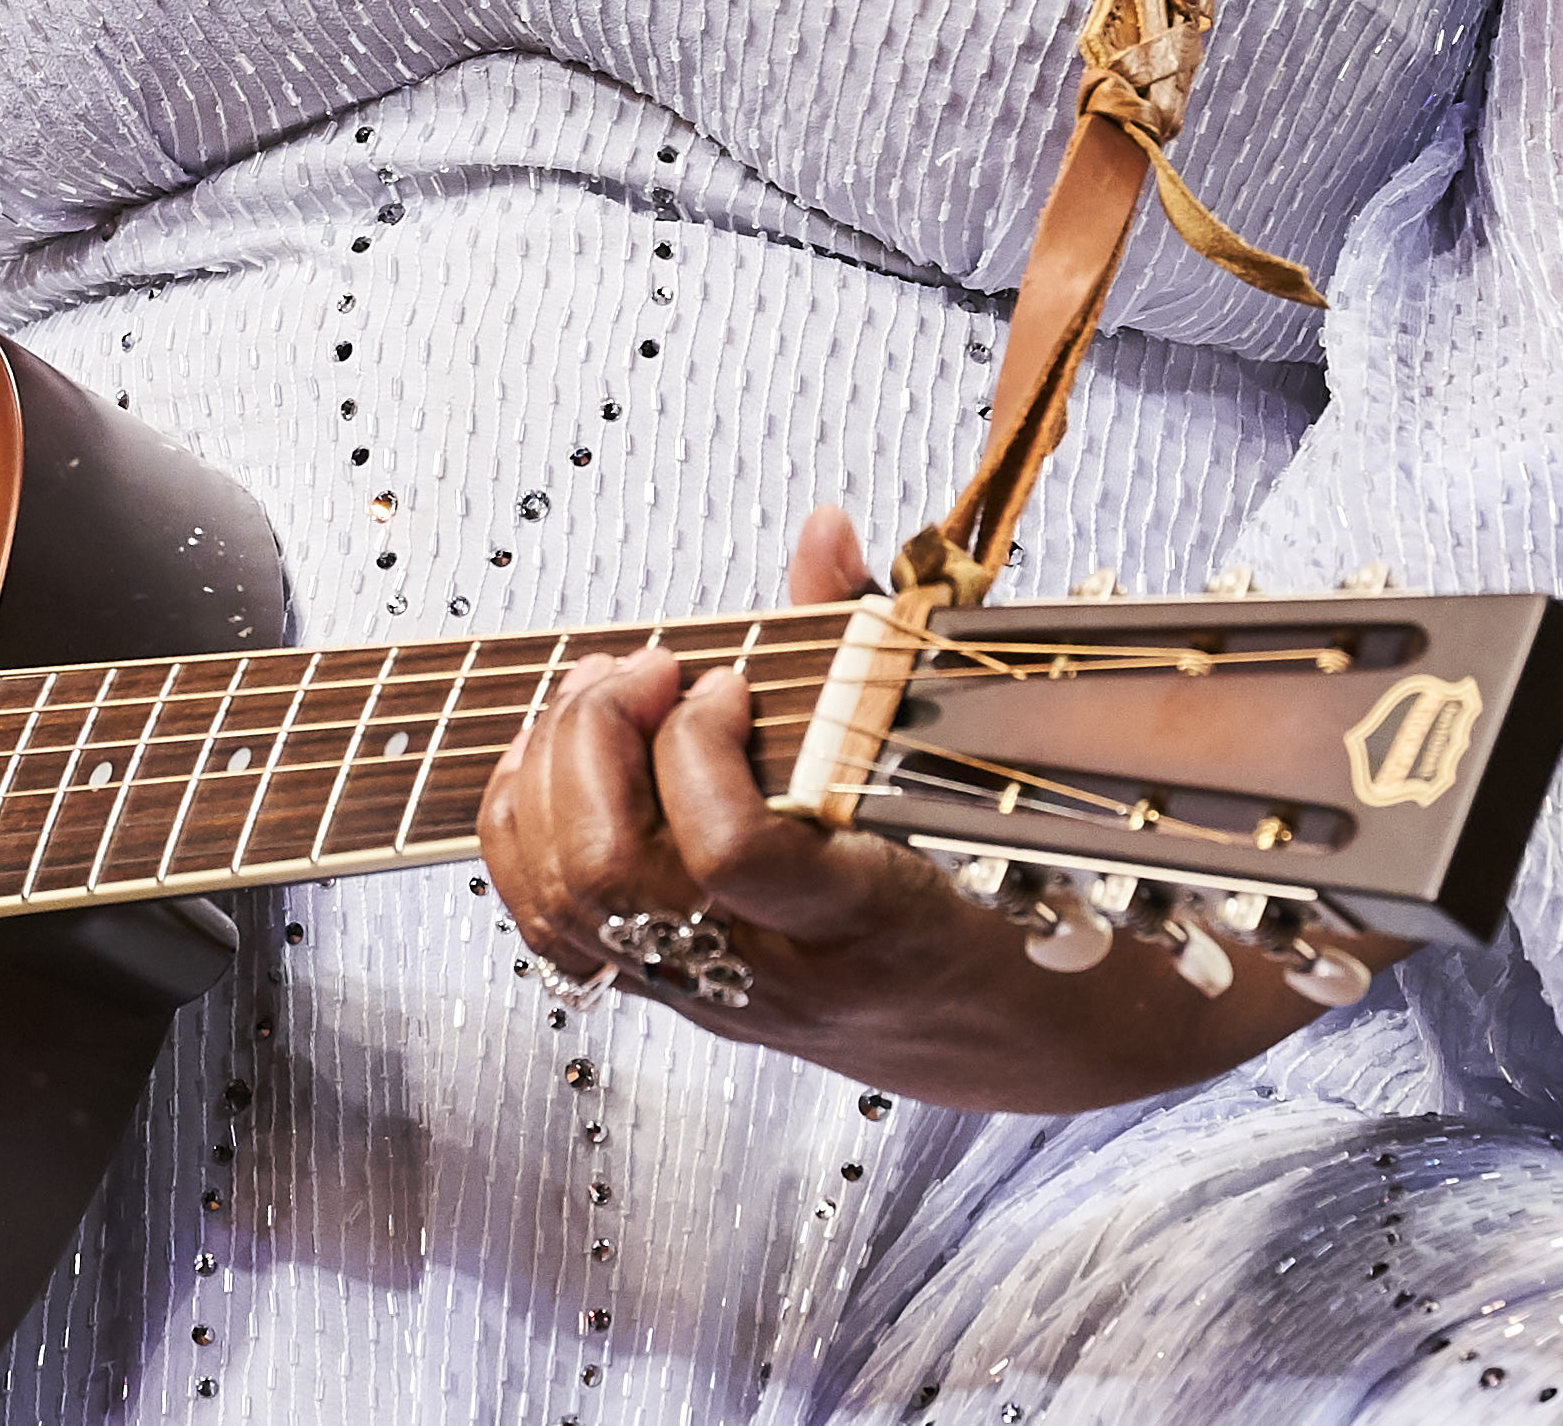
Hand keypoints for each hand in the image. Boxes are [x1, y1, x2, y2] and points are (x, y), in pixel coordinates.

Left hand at [470, 504, 1399, 1115]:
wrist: (1034, 1037)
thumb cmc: (1013, 886)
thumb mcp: (972, 765)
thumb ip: (874, 641)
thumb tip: (820, 526)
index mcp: (864, 918)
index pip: (732, 856)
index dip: (698, 752)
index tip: (725, 679)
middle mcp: (774, 973)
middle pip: (613, 873)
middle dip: (595, 741)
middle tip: (645, 670)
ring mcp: (718, 995)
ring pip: (566, 906)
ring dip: (551, 778)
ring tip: (599, 702)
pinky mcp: (683, 998)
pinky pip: (556, 931)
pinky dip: (528, 835)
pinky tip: (563, 764)